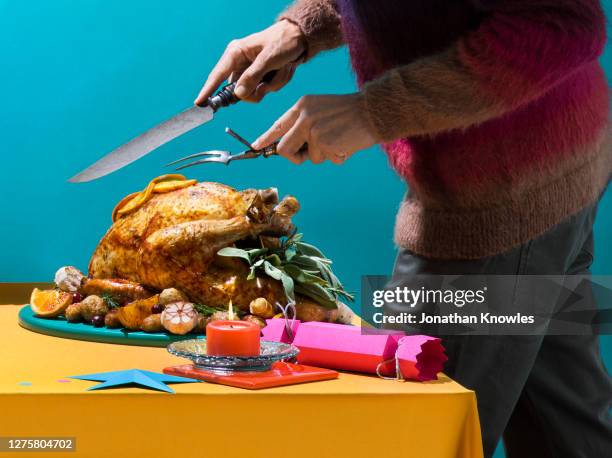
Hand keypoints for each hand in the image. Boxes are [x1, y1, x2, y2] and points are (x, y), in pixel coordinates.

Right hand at [195, 20, 305, 104]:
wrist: (301, 38)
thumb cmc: (284, 42)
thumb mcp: (269, 59)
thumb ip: (253, 77)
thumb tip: (238, 94)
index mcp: (236, 53)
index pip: (217, 75)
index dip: (208, 91)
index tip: (199, 103)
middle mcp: (239, 63)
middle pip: (238, 91)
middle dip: (257, 91)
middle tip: (268, 84)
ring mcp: (250, 71)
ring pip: (254, 93)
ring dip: (271, 85)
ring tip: (282, 69)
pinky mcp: (259, 76)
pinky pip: (264, 90)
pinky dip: (276, 83)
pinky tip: (283, 70)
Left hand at [251, 93, 377, 163]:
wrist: (373, 110)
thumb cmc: (350, 112)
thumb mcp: (320, 109)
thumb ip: (303, 124)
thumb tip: (288, 147)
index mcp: (301, 106)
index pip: (277, 125)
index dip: (265, 138)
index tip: (255, 147)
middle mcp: (303, 117)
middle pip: (284, 149)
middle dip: (294, 157)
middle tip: (307, 155)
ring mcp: (313, 130)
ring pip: (308, 157)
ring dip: (323, 155)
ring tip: (338, 140)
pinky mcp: (324, 143)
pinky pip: (325, 159)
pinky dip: (336, 157)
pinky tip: (346, 143)